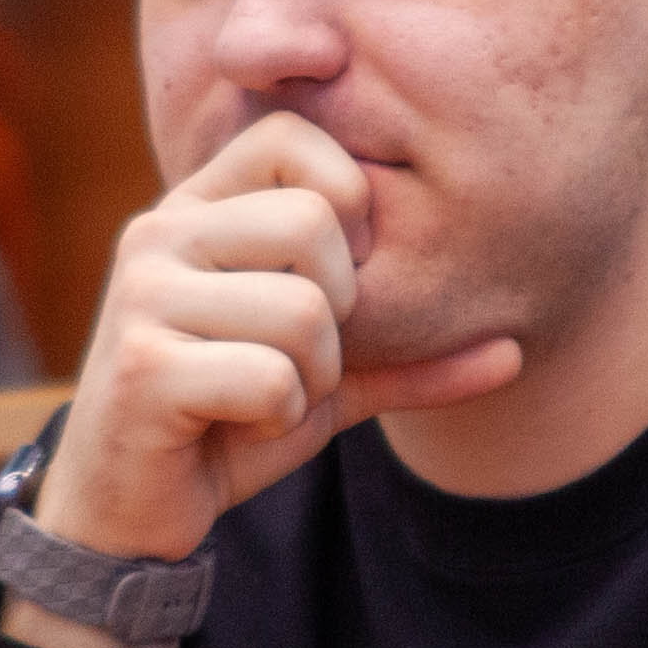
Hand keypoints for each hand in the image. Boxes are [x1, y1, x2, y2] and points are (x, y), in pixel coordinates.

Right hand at [28, 116, 521, 634]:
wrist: (131, 509)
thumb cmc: (229, 424)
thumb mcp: (331, 381)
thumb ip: (412, 357)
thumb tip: (516, 351)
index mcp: (202, 209)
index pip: (296, 138)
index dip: (347, 207)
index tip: (334, 284)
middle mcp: (161, 231)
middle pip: (314, 224)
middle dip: (338, 316)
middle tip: (295, 361)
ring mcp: (142, 294)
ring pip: (303, 311)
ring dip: (309, 379)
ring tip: (259, 398)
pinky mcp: (138, 363)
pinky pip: (269, 378)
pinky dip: (275, 418)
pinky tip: (229, 426)